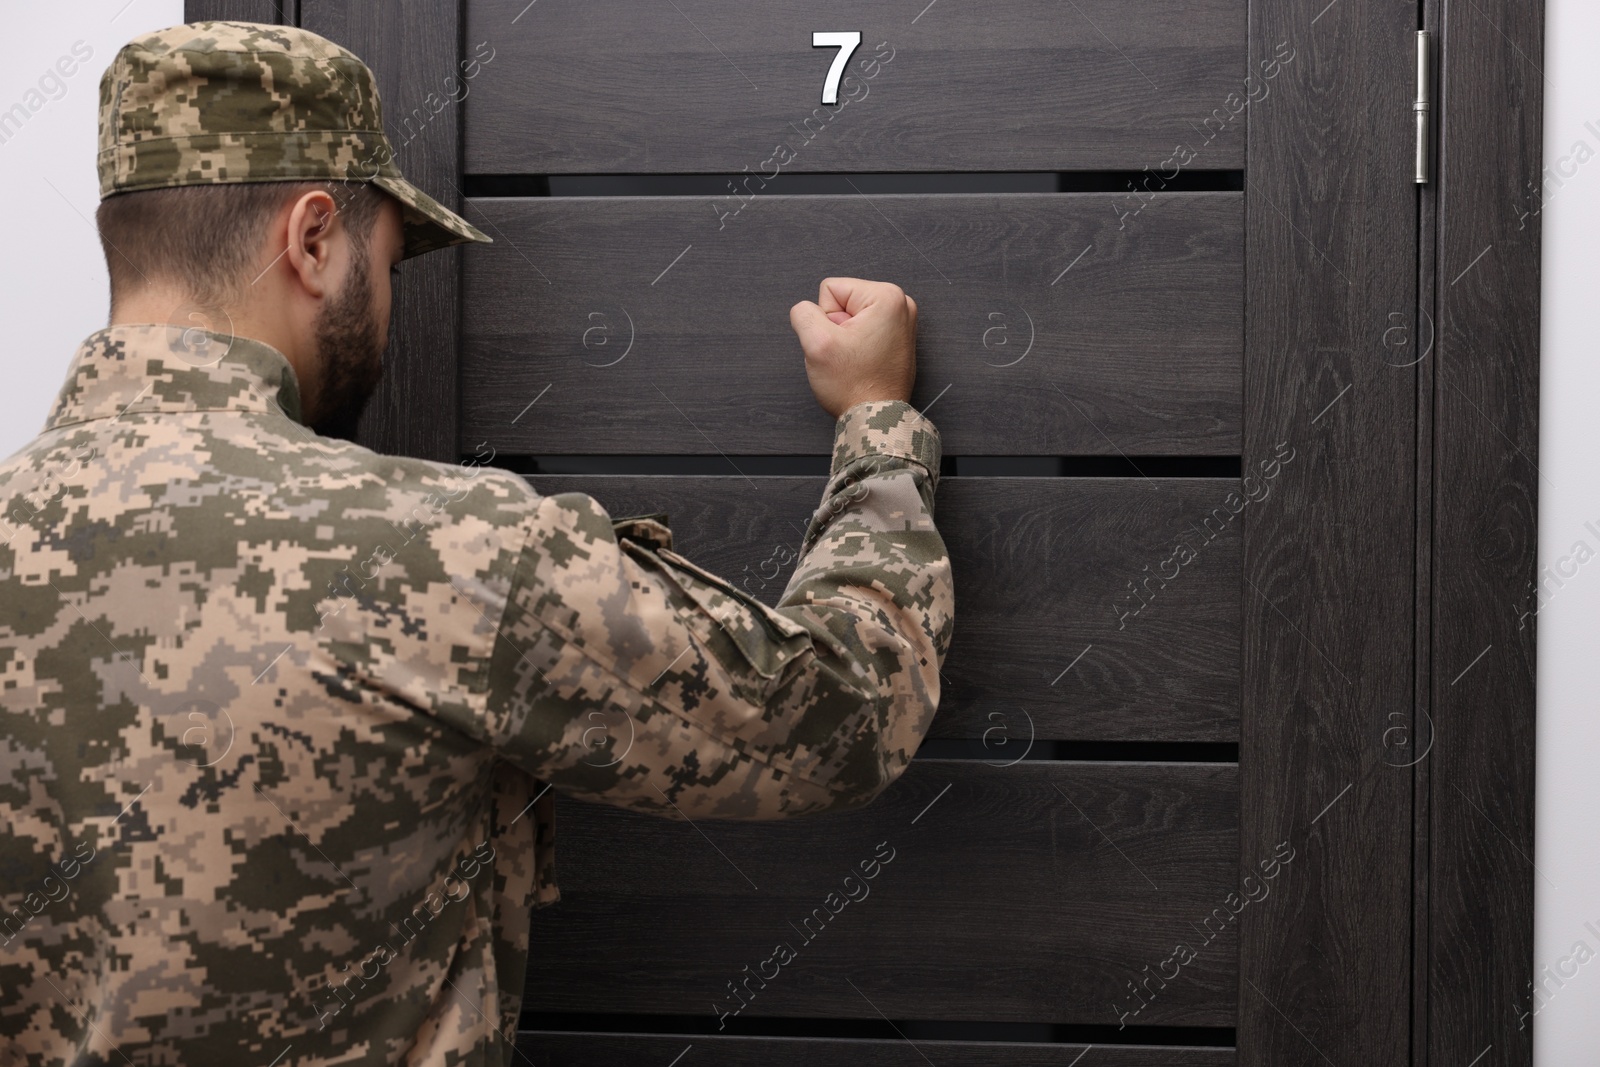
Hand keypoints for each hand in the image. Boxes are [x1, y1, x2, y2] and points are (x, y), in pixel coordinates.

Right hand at [789, 277, 917, 418]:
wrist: (876, 419)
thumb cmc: (854, 387)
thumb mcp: (816, 343)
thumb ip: (803, 313)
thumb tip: (806, 310)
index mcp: (887, 296)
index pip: (830, 289)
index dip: (825, 318)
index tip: (840, 343)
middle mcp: (901, 304)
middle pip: (843, 302)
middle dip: (836, 328)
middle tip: (847, 354)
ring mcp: (902, 322)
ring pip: (851, 318)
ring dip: (845, 339)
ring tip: (854, 360)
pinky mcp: (898, 339)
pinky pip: (863, 331)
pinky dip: (857, 347)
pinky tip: (862, 364)